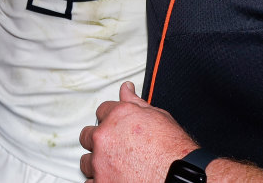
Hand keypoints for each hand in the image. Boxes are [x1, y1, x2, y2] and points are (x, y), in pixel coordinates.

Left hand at [80, 82, 196, 181]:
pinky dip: (99, 180)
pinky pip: (90, 182)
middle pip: (88, 135)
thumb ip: (135, 102)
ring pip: (86, 161)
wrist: (176, 175)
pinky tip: (112, 177)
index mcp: (118, 115)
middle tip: (115, 145)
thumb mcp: (157, 116)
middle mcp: (105, 137)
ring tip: (114, 164)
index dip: (110, 117)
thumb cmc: (171, 148)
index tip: (115, 125)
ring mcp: (100, 162)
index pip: (102, 110)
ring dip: (97, 161)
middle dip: (99, 139)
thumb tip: (126, 88)